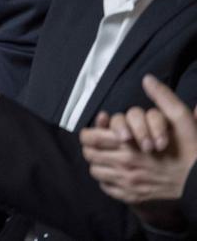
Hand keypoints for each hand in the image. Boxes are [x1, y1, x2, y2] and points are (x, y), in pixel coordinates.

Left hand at [81, 75, 196, 208]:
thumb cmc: (190, 149)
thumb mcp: (181, 119)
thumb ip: (163, 98)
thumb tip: (147, 79)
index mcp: (130, 145)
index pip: (90, 138)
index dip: (89, 132)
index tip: (97, 129)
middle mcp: (125, 166)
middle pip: (89, 155)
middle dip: (91, 146)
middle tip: (99, 142)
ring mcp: (128, 184)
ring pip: (95, 172)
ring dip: (98, 163)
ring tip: (107, 156)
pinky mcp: (133, 197)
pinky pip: (107, 188)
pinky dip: (107, 180)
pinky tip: (116, 172)